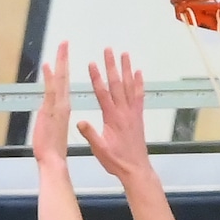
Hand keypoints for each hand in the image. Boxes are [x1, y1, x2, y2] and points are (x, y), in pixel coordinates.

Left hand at [33, 42, 71, 166]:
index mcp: (64, 109)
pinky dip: (50, 78)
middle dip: (64, 59)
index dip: (65, 68)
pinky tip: (49, 66)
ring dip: (61, 62)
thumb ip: (51, 118)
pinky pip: (51, 91)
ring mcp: (56, 108)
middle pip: (64, 77)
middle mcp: (62, 106)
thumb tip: (48, 113)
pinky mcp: (49, 112)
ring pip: (60, 80)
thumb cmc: (53, 151)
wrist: (53, 161)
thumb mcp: (53, 131)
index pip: (64, 84)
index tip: (64, 54)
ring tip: (62, 47)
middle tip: (65, 43)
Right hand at [77, 49, 149, 181]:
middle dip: (111, 66)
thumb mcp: (99, 150)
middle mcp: (123, 112)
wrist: (135, 169)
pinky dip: (139, 83)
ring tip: (124, 54)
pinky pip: (139, 96)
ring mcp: (132, 113)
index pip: (102, 93)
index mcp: (112, 118)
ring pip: (129, 86)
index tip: (92, 63)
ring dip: (126, 69)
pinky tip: (139, 73)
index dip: (96, 77)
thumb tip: (80, 122)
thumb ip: (91, 135)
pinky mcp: (138, 117)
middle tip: (108, 50)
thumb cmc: (117, 161)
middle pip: (117, 84)